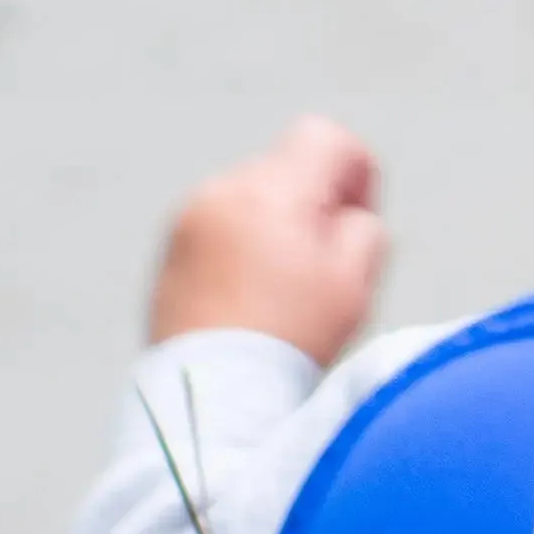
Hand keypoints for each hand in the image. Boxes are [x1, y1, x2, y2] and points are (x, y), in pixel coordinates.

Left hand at [149, 117, 387, 363]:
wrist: (211, 395)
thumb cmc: (286, 342)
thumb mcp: (354, 283)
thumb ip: (364, 229)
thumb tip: (348, 215)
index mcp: (272, 190)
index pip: (325, 138)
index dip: (355, 173)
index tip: (356, 218)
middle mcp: (223, 192)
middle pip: (286, 171)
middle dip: (311, 208)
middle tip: (321, 271)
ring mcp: (188, 222)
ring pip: (250, 203)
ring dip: (273, 232)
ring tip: (281, 296)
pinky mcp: (170, 255)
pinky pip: (218, 233)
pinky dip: (238, 254)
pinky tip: (249, 305)